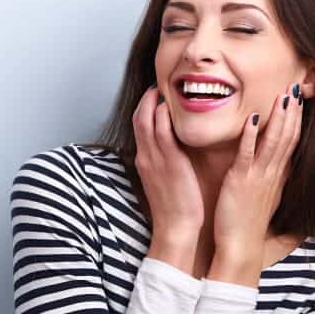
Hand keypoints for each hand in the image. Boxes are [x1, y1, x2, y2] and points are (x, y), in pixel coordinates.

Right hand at [132, 85, 204, 247]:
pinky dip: (163, 115)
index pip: (139, 126)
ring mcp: (155, 158)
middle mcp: (145, 156)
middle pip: (138, 118)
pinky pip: (162, 131)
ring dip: (153, 101)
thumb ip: (164, 162)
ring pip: (146, 120)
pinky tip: (169, 106)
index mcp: (144, 161)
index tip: (154, 96)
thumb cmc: (175, 208)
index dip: (144, 107)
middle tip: (157, 86)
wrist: (176, 228)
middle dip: (145, 98)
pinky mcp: (168, 162)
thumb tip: (171, 149)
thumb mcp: (164, 181)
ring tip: (164, 89)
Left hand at [212, 82, 303, 252]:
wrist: (240, 247)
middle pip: (287, 137)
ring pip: (273, 141)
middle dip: (292, 112)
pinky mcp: (241, 180)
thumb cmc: (247, 223)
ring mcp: (258, 176)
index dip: (296, 120)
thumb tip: (279, 166)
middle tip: (296, 87)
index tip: (299, 99)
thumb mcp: (266, 197)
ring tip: (283, 95)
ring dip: (278, 117)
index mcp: (277, 176)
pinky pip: (247, 153)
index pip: (291, 142)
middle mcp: (271, 173)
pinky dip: (251, 134)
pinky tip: (252, 117)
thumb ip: (271, 178)